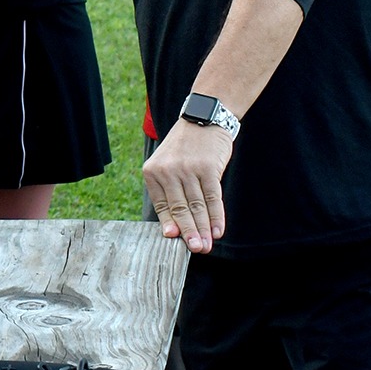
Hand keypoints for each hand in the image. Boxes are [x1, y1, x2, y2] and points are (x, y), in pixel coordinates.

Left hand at [141, 121, 232, 252]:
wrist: (203, 118)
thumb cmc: (185, 149)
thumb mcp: (167, 165)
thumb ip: (168, 192)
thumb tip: (173, 228)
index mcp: (152, 172)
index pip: (162, 205)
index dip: (171, 224)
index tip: (176, 241)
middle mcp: (168, 171)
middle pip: (180, 209)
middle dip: (188, 232)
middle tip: (196, 250)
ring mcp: (188, 169)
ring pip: (196, 206)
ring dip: (204, 228)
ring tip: (207, 245)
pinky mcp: (207, 168)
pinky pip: (213, 197)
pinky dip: (216, 216)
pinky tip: (218, 230)